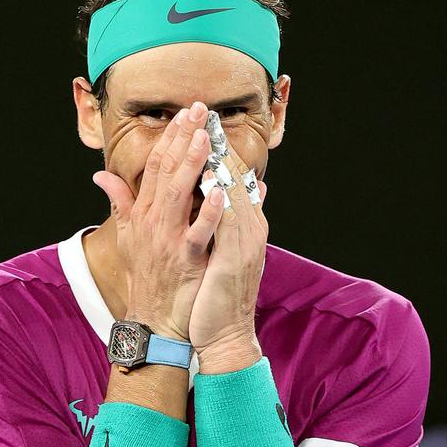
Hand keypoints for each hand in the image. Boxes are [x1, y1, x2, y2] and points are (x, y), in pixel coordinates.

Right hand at [91, 102, 224, 342]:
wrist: (154, 321)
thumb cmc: (146, 279)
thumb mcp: (128, 238)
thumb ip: (120, 203)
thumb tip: (101, 177)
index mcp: (142, 215)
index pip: (153, 167)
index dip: (169, 138)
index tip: (185, 114)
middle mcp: (152, 223)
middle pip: (164, 172)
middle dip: (181, 139)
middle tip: (198, 111)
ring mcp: (168, 241)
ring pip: (178, 195)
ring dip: (191, 165)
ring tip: (205, 138)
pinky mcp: (185, 260)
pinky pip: (198, 233)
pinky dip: (208, 212)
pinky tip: (220, 192)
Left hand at [188, 139, 268, 355]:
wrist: (224, 334)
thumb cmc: (215, 294)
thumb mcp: (216, 250)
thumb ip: (217, 218)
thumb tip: (222, 190)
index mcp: (243, 223)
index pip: (231, 176)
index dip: (214, 147)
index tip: (196, 121)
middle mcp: (249, 227)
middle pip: (236, 176)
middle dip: (218, 143)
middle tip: (201, 112)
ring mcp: (246, 242)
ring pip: (236, 194)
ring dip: (222, 163)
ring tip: (206, 134)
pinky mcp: (236, 259)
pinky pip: (230, 224)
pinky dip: (223, 201)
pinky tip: (213, 181)